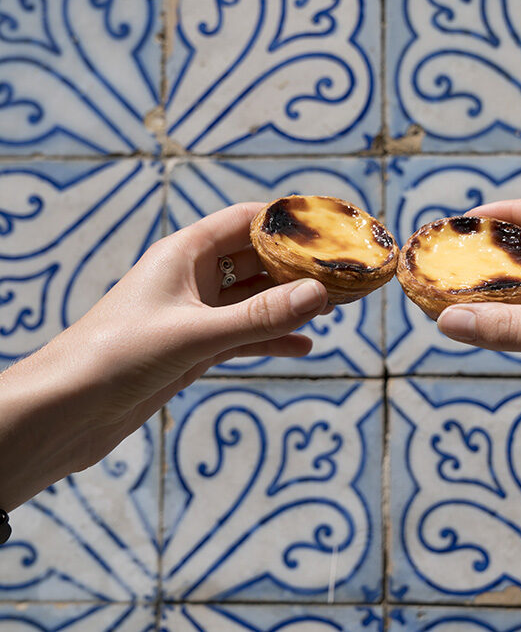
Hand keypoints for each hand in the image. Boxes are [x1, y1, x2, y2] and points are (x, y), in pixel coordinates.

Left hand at [0, 203, 327, 506]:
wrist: (67, 412)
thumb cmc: (117, 357)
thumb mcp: (195, 334)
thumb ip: (258, 317)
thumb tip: (318, 294)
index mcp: (183, 253)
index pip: (243, 220)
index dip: (285, 221)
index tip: (327, 226)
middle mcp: (191, 278)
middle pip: (254, 260)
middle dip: (296, 266)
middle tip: (340, 273)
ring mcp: (194, 314)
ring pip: (253, 300)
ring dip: (289, 303)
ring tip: (331, 307)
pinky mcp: (194, 348)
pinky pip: (244, 335)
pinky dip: (272, 339)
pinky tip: (304, 346)